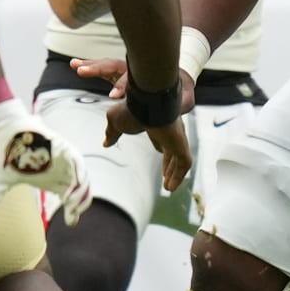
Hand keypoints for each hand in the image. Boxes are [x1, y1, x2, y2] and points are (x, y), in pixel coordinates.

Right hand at [0, 100, 90, 227]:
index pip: (67, 197)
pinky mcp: (62, 147)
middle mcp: (57, 170)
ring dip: (81, 192)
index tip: (70, 222)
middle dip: (79, 205)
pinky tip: (71, 188)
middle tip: (71, 217)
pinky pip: (78, 162)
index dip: (72, 211)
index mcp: (47, 179)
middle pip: (78, 189)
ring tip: (71, 206)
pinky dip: (79, 176)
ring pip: (81, 177)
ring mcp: (61, 159)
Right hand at [73, 57, 197, 191]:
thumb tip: (105, 142)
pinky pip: (184, 163)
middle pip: (172, 150)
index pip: (161, 138)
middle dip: (169, 164)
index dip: (160, 147)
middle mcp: (169, 130)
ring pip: (179, 159)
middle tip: (166, 176)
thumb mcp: (116, 121)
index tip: (159, 154)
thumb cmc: (132, 109)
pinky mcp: (180, 144)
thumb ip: (112, 133)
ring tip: (168, 187)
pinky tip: (171, 187)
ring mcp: (176, 137)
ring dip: (174, 174)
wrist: (145, 103)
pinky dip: (178, 176)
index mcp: (155, 123)